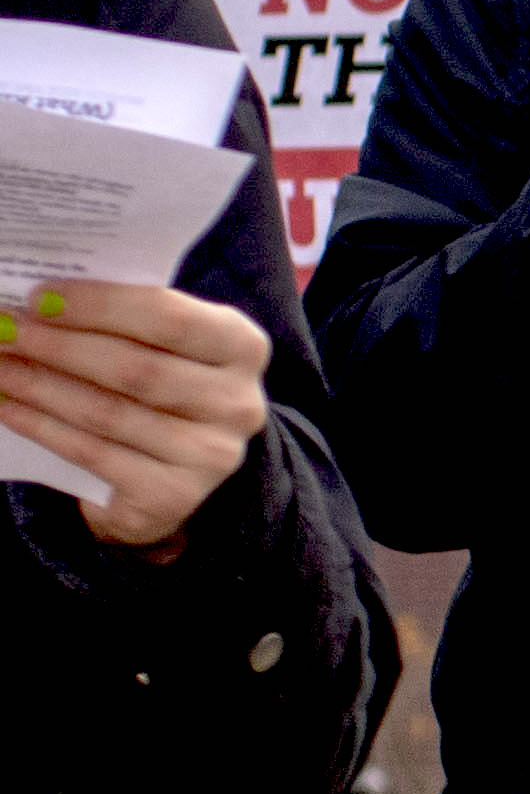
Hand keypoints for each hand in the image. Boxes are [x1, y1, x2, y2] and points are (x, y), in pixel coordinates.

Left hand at [0, 279, 272, 552]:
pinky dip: (41, 427)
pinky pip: (93, 454)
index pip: (170, 318)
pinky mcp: (173, 495)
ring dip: (39, 386)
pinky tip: (7, 406)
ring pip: (107, 413)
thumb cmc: (158, 382)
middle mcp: (238, 403)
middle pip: (135, 370)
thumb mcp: (160, 343)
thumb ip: (121, 318)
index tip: (40, 298)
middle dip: (60, 347)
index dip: (100, 306)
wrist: (178, 465)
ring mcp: (210, 455)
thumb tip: (42, 301)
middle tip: (6, 330)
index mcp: (242, 347)